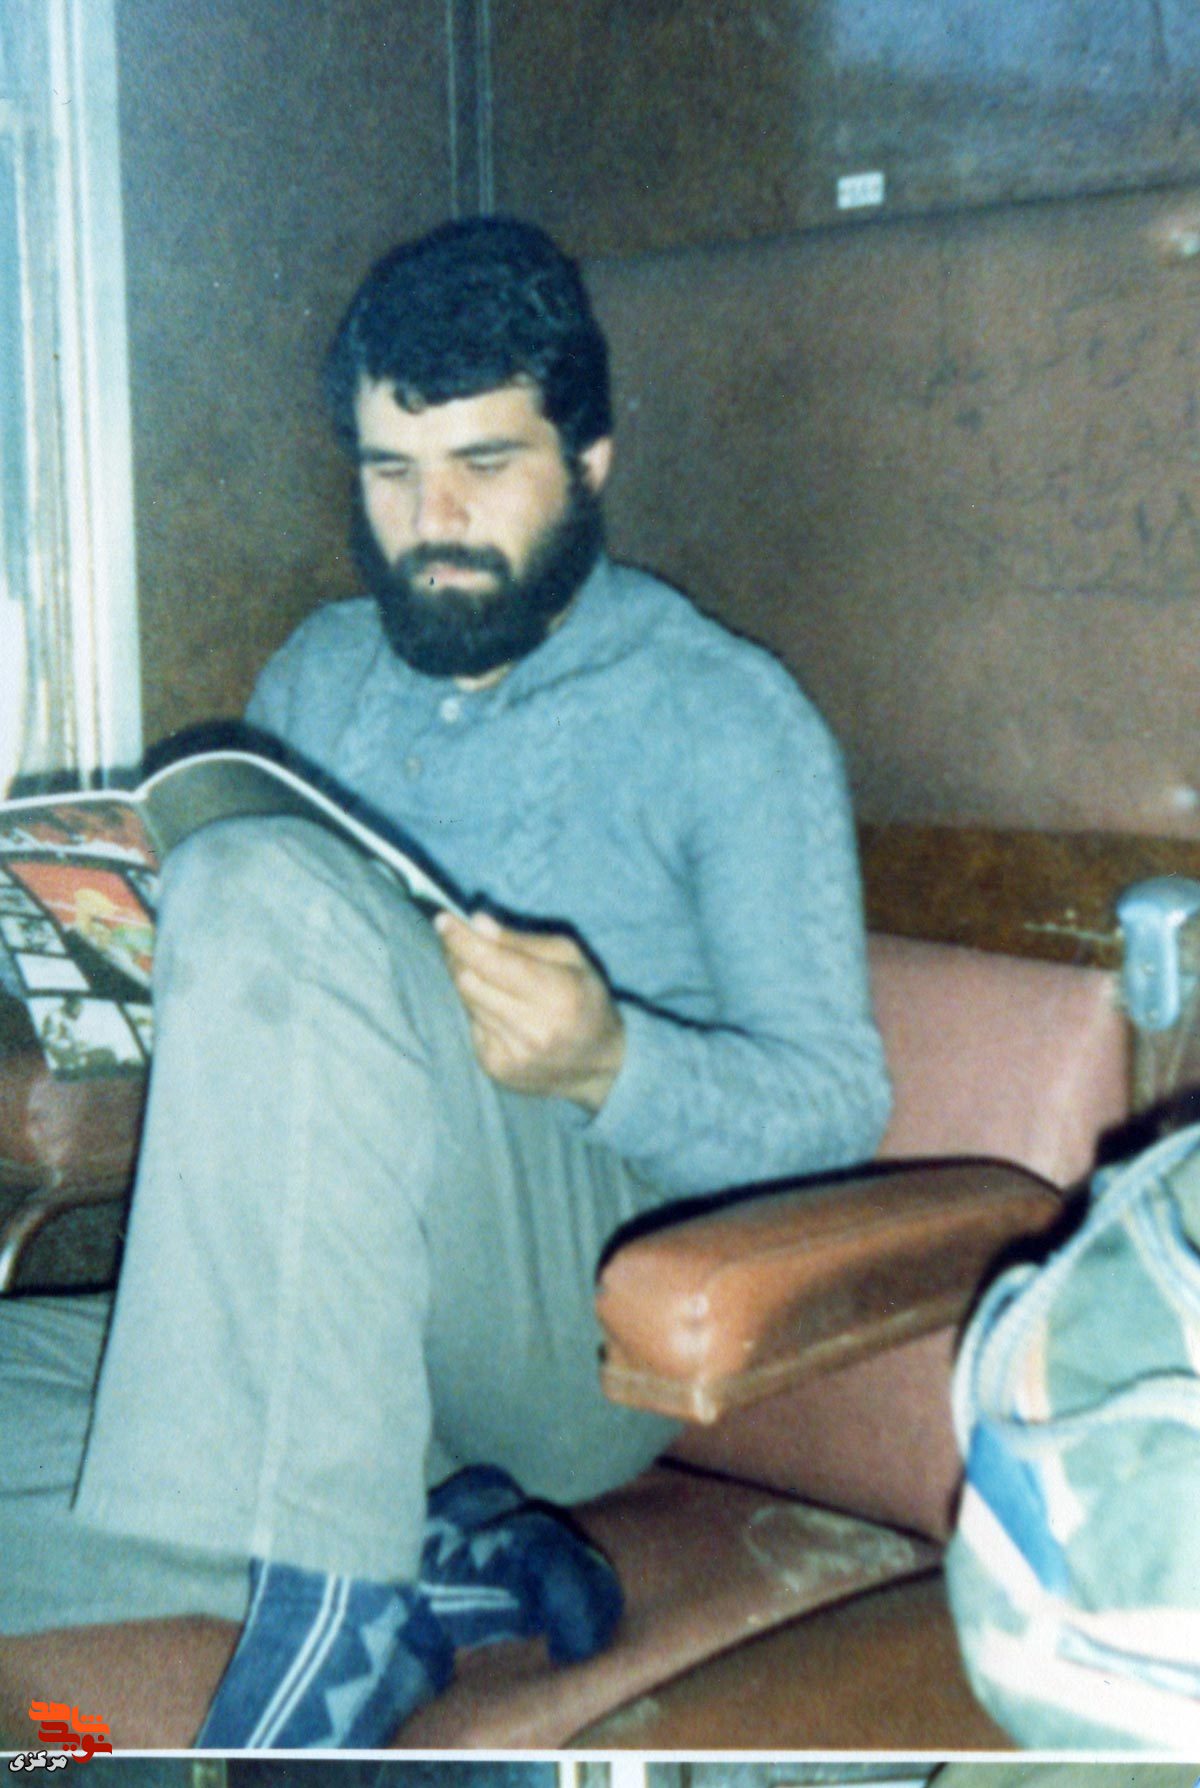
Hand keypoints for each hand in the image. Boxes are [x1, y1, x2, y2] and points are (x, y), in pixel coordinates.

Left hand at [435, 910, 624, 1110]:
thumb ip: (520, 941)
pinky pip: (472, 1025)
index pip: (494, 962)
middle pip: (470, 982)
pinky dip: (478, 1009)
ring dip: (468, 981)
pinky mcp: (497, 1068)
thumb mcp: (569, 957)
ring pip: (467, 1003)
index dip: (462, 940)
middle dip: (457, 956)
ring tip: (486, 974)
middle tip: (457, 940)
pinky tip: (498, 1008)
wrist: (600, 1064)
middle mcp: (533, 1028)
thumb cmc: (585, 998)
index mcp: (558, 993)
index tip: (442, 919)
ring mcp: (512, 1053)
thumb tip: (477, 924)